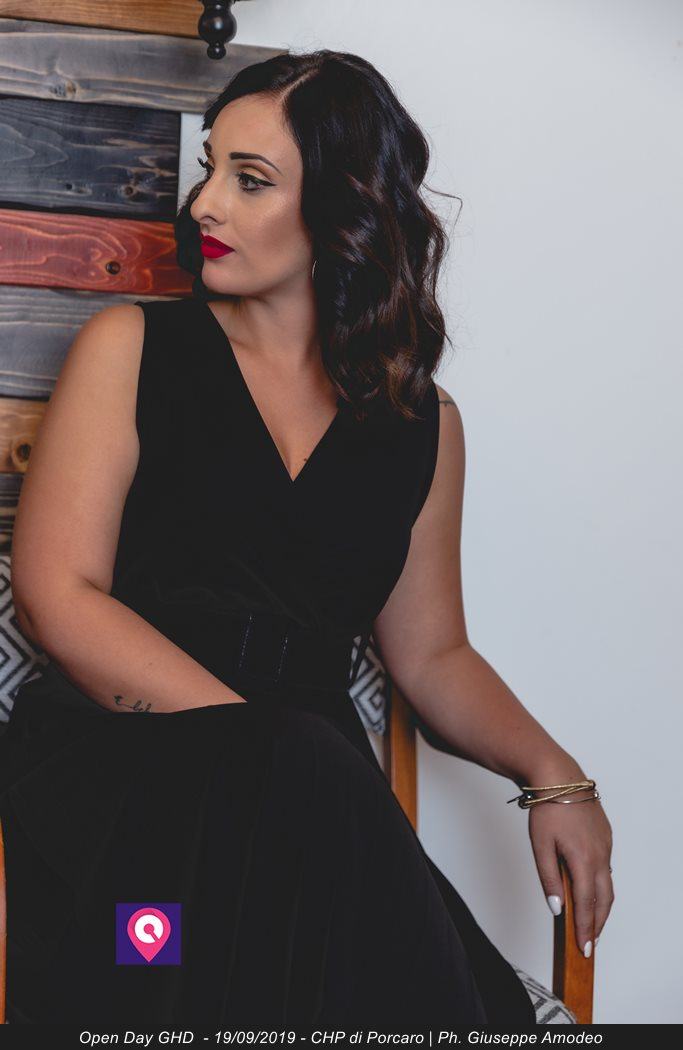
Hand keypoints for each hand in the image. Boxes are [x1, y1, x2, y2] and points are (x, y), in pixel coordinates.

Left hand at [527, 785, 613, 956]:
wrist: (559, 777)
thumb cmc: (547, 809)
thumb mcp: (540, 845)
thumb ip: (549, 878)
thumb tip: (557, 908)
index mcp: (583, 858)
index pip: (586, 904)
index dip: (585, 929)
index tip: (584, 949)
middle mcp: (600, 854)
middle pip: (604, 899)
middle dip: (597, 924)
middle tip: (590, 944)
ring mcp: (605, 845)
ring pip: (607, 884)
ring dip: (601, 906)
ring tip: (591, 923)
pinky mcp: (605, 837)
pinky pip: (606, 868)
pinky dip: (600, 885)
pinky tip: (591, 891)